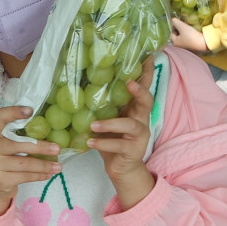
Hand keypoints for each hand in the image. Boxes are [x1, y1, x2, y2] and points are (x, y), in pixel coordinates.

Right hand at [0, 106, 62, 218]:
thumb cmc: (3, 163)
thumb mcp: (5, 148)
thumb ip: (18, 139)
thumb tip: (50, 134)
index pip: (0, 117)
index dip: (14, 112)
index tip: (31, 111)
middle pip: (17, 144)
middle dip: (40, 147)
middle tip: (57, 149)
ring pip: (24, 163)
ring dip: (44, 165)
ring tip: (58, 167)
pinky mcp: (0, 179)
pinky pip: (24, 176)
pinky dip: (39, 176)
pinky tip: (48, 175)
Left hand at [88, 57, 155, 205]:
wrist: (121, 169)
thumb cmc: (112, 140)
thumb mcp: (106, 120)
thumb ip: (101, 106)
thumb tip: (79, 85)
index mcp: (134, 109)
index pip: (143, 88)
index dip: (147, 73)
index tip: (148, 56)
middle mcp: (141, 119)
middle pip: (147, 101)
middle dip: (140, 91)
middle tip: (129, 83)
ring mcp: (139, 135)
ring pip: (130, 125)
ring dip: (111, 124)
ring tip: (93, 125)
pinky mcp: (134, 150)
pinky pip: (119, 145)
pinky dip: (103, 143)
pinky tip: (89, 142)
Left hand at [169, 17, 209, 52]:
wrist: (205, 44)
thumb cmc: (191, 36)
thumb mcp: (182, 27)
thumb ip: (176, 22)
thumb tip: (173, 20)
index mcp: (175, 43)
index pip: (172, 32)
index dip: (175, 26)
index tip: (181, 22)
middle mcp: (179, 47)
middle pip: (178, 35)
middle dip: (181, 29)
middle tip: (186, 25)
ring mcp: (186, 48)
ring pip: (184, 37)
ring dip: (186, 32)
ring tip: (190, 28)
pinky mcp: (192, 48)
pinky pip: (189, 40)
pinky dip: (190, 36)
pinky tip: (194, 33)